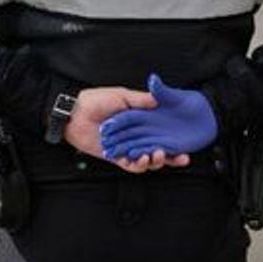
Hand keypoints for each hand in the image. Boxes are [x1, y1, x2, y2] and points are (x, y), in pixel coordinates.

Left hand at [100, 74, 217, 158]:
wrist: (75, 113)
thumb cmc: (96, 100)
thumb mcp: (122, 96)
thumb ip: (140, 100)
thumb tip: (158, 99)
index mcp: (140, 122)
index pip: (161, 133)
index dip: (174, 139)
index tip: (187, 143)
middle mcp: (136, 136)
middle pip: (158, 149)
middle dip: (171, 156)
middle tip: (180, 157)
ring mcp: (127, 148)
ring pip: (147, 160)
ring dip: (155, 160)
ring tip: (157, 155)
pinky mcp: (116, 157)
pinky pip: (131, 165)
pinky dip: (138, 164)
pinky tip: (142, 159)